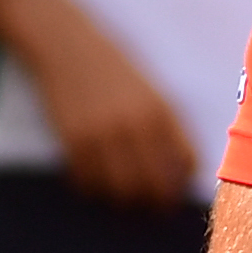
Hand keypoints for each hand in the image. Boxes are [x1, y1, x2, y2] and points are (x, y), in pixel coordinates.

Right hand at [21, 0, 199, 208]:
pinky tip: (95, 183)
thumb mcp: (149, 87)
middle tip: (154, 210)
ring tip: (124, 201)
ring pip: (121, 190)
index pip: (186, 162)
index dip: (184, 183)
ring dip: (124, 201)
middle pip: (155, 185)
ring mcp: (103, 135)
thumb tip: (180, 164)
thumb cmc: (111, 64)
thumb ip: (165, 121)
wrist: (64, 42)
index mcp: (162, 111)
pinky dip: (93, 189)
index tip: (178, 190)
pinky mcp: (73, 140)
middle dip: (158, 203)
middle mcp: (136, 126)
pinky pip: (88, 181)